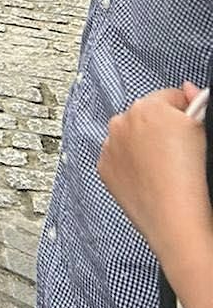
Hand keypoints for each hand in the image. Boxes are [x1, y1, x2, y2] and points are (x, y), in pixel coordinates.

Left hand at [99, 86, 212, 263]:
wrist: (176, 218)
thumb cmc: (193, 177)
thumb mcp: (203, 131)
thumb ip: (194, 103)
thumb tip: (189, 89)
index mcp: (149, 106)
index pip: (170, 98)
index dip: (184, 113)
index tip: (189, 128)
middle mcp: (123, 121)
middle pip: (145, 115)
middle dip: (159, 127)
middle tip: (177, 151)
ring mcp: (110, 144)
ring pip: (128, 135)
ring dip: (141, 144)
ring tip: (163, 167)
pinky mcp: (103, 167)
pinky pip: (117, 157)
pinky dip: (128, 163)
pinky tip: (147, 178)